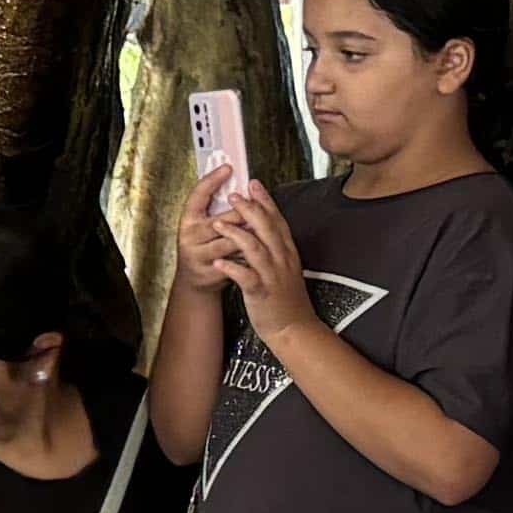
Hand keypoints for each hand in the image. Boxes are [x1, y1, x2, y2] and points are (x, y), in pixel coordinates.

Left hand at [193, 170, 314, 337]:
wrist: (294, 328)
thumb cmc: (286, 298)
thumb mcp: (286, 267)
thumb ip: (277, 247)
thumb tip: (265, 228)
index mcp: (287, 252)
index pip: (277, 220)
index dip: (265, 201)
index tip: (254, 184)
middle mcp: (282, 260)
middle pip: (267, 228)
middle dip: (249, 209)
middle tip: (234, 195)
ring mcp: (272, 275)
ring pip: (255, 248)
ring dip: (235, 234)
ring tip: (218, 224)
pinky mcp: (262, 292)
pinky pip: (246, 277)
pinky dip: (232, 268)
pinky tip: (218, 262)